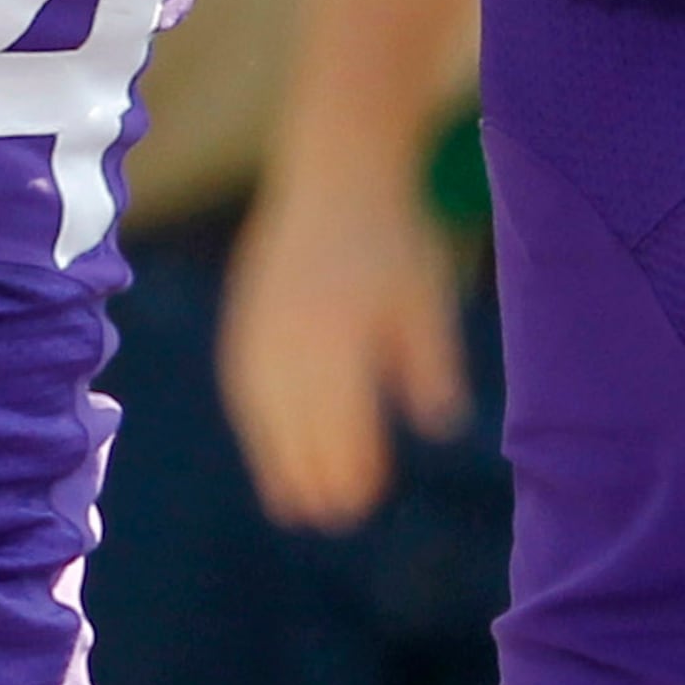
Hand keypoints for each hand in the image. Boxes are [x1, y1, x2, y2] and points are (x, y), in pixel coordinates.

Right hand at [218, 172, 471, 533]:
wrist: (337, 168)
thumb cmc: (395, 237)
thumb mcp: (426, 296)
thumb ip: (431, 362)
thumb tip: (441, 426)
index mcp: (342, 331)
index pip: (342, 416)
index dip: (352, 463)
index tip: (365, 500)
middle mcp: (294, 332)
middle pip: (299, 421)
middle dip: (316, 472)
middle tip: (334, 517)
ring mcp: (262, 322)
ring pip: (263, 408)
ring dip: (277, 456)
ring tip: (292, 501)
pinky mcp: (245, 312)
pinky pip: (243, 380)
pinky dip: (254, 419)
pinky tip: (266, 441)